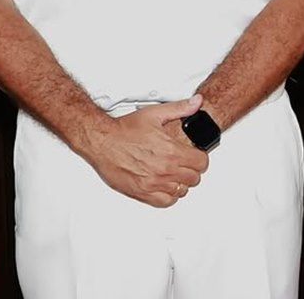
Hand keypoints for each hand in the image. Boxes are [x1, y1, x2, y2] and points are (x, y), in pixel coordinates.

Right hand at [81, 95, 209, 207]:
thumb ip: (181, 108)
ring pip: (181, 191)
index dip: (200, 158)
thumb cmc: (124, 129)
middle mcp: (164, 170)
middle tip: (184, 163)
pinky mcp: (140, 192)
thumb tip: (197, 102)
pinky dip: (168, 196)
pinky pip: (164, 202)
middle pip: (193, 178)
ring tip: (174, 174)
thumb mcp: (155, 113)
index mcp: (171, 151)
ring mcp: (152, 183)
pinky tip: (165, 186)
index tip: (195, 156)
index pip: (201, 163)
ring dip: (180, 183)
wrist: (102, 141)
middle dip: (191, 170)